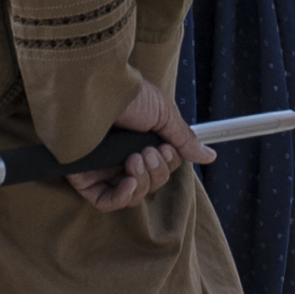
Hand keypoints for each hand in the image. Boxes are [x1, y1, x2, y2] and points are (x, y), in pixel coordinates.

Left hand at [66, 74, 213, 212]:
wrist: (99, 91)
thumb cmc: (128, 96)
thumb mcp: (164, 115)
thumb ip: (184, 140)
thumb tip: (209, 157)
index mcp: (140, 142)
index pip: (161, 169)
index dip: (168, 165)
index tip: (166, 149)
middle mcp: (122, 157)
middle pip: (150, 184)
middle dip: (156, 172)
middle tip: (147, 152)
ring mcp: (103, 169)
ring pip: (132, 195)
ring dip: (142, 180)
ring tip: (135, 158)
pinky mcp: (85, 177)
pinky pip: (106, 202)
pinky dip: (123, 197)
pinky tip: (129, 182)